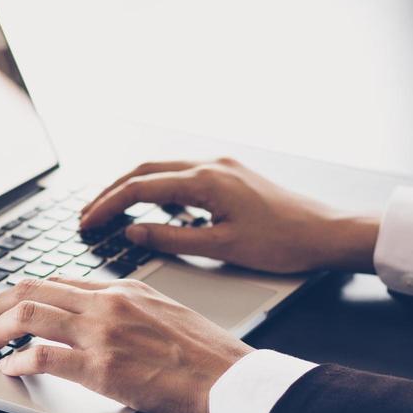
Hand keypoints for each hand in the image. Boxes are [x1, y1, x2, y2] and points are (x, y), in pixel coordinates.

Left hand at [0, 276, 252, 412]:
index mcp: (125, 289)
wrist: (233, 382)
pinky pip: (43, 356)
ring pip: (28, 315)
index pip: (59, 281)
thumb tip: (100, 325)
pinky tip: (11, 369)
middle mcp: (109, 303)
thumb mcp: (167, 316)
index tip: (9, 310)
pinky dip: (17, 362)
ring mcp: (104, 333)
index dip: (24, 294)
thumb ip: (130, 313)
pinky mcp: (102, 368)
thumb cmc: (209, 358)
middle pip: (32, 289)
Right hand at [79, 157, 379, 273]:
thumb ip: (172, 239)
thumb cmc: (282, 243)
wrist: (326, 232)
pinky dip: (159, 189)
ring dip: (133, 189)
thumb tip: (134, 234)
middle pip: (145, 171)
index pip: (140, 188)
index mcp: (205, 180)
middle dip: (112, 192)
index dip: (107, 205)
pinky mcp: (230, 175)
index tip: (86, 222)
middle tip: (87, 215)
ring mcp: (221, 167)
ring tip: (111, 212)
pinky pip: (183, 176)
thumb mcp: (221, 247)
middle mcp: (210, 165)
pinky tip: (155, 210)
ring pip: (163, 171)